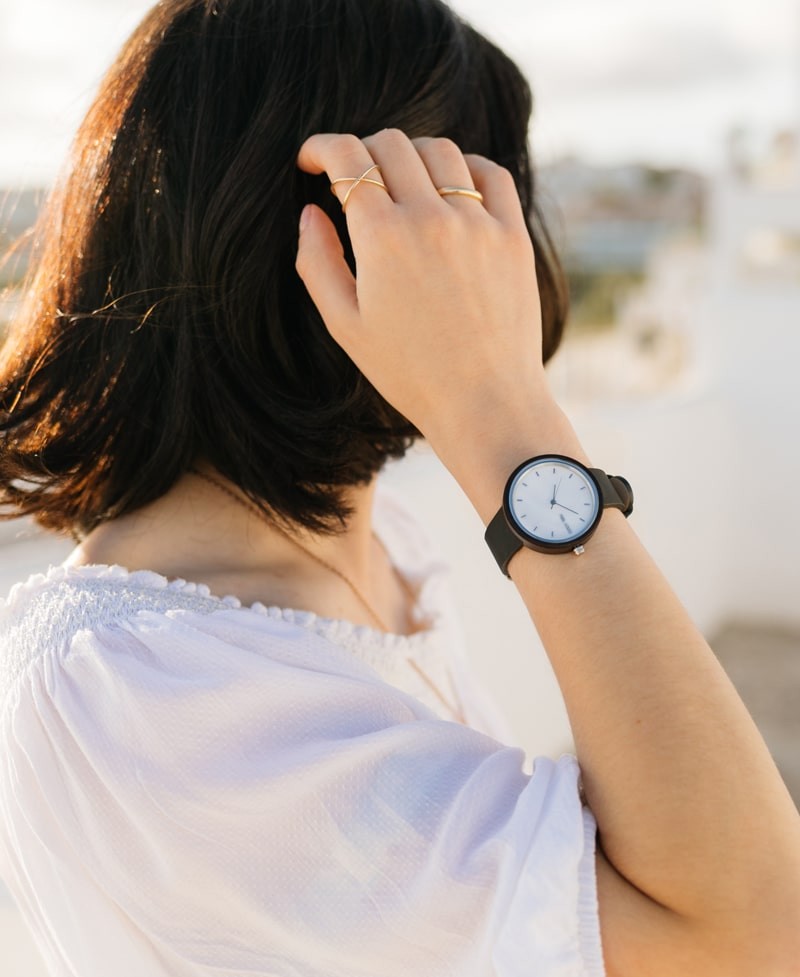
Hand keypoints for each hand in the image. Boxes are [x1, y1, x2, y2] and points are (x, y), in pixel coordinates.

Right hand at [295, 130, 551, 451]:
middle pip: (389, 144)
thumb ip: (317, 262)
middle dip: (361, 152)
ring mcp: (478, 223)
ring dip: (410, 156)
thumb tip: (310, 213)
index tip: (311, 160)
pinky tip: (450, 188)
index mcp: (382, 238)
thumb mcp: (345, 325)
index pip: (347, 157)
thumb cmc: (408, 373)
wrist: (485, 403)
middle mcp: (431, 218)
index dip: (320, 147)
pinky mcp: (513, 236)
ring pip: (439, 151)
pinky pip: (490, 174)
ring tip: (400, 184)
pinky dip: (464, 168)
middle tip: (353, 179)